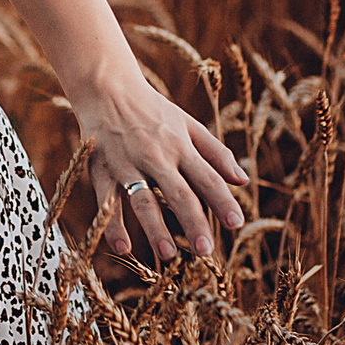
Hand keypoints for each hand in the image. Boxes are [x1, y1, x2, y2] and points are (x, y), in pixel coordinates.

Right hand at [72, 72, 248, 261]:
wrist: (106, 88)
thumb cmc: (153, 110)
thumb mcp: (188, 125)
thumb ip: (216, 153)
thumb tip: (243, 180)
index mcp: (181, 147)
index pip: (207, 178)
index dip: (223, 201)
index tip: (236, 224)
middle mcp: (156, 156)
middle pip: (178, 193)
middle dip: (193, 222)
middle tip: (206, 251)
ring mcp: (127, 164)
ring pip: (143, 200)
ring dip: (155, 228)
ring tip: (168, 256)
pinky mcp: (101, 170)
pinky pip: (107, 202)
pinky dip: (113, 225)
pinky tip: (124, 248)